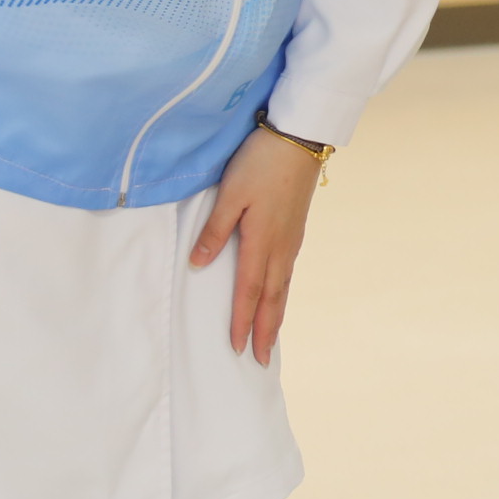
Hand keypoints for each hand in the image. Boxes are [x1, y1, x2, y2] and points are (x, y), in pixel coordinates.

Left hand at [192, 126, 324, 366]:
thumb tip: (198, 266)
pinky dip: (283, 294)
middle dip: (265, 331)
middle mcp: (280, 247)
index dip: (242, 321)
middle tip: (260, 360)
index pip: (249, 291)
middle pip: (272, 298)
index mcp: (261, 241)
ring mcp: (291, 239)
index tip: (236, 348)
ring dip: (276, 316)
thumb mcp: (230, 193)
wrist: (300, 138)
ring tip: (270, 339)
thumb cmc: (261, 162)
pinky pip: (289, 273)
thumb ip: (214, 230)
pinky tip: (279, 296)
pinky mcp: (296, 230)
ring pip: (283, 288)